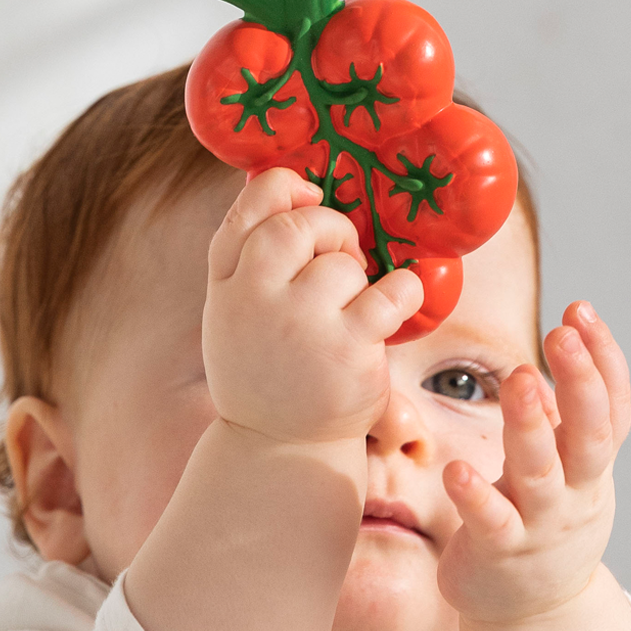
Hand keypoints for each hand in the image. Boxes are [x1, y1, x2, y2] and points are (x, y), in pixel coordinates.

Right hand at [203, 166, 422, 445]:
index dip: (283, 189)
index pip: (248, 211)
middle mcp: (254, 300)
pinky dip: (404, 290)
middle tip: (341, 258)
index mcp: (226, 284)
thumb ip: (251, 256)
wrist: (280, 445)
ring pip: (344, 264)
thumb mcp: (235, 311)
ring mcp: (301, 325)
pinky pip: (390, 292)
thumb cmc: (267, 367)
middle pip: (299, 226)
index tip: (310, 195)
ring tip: (351, 307)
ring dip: (359, 277)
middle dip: (331, 231)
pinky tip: (397, 301)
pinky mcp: (347, 350)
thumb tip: (293, 184)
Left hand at [438, 303, 630, 625]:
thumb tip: (572, 338)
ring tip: (520, 379)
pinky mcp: (500, 551)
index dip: (603, 360)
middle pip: (591, 434)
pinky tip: (457, 469)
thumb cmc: (547, 520)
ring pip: (542, 473)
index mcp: (592, 466)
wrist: (535, 614)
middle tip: (562, 333)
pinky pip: (491, 522)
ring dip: (531, 425)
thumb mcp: (572, 466)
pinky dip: (476, 495)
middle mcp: (576, 492)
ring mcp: (542, 524)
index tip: (581, 309)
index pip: (613, 407)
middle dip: (580, 383)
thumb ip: (571, 411)